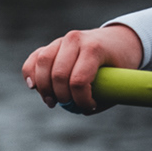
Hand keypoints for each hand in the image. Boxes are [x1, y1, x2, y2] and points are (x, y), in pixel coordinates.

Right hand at [22, 23, 142, 112]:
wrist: (118, 39)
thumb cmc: (121, 62)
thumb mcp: (122, 78)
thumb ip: (104, 96)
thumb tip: (82, 111)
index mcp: (94, 48)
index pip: (79, 80)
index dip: (81, 99)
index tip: (89, 107)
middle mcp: (75, 40)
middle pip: (58, 74)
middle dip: (61, 96)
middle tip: (68, 105)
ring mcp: (61, 40)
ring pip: (42, 63)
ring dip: (43, 87)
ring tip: (50, 101)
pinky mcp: (52, 44)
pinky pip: (34, 58)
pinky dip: (30, 73)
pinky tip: (33, 86)